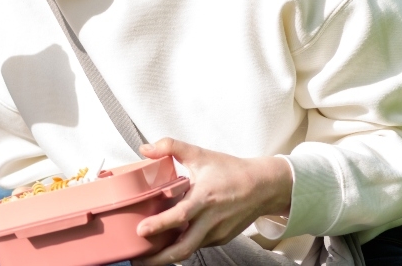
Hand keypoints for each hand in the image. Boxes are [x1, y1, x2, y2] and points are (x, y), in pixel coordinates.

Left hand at [130, 139, 292, 265]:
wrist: (263, 187)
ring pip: (189, 250)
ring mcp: (217, 233)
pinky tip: (167, 246)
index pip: (180, 215)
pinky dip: (182, 247)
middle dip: (159, 258)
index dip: (160, 224)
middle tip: (138, 260)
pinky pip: (197, 245)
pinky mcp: (221, 239)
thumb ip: (171, 147)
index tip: (141, 230)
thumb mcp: (201, 154)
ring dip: (168, 257)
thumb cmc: (231, 171)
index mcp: (204, 198)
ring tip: (147, 258)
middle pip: (184, 247)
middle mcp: (211, 220)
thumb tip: (144, 148)